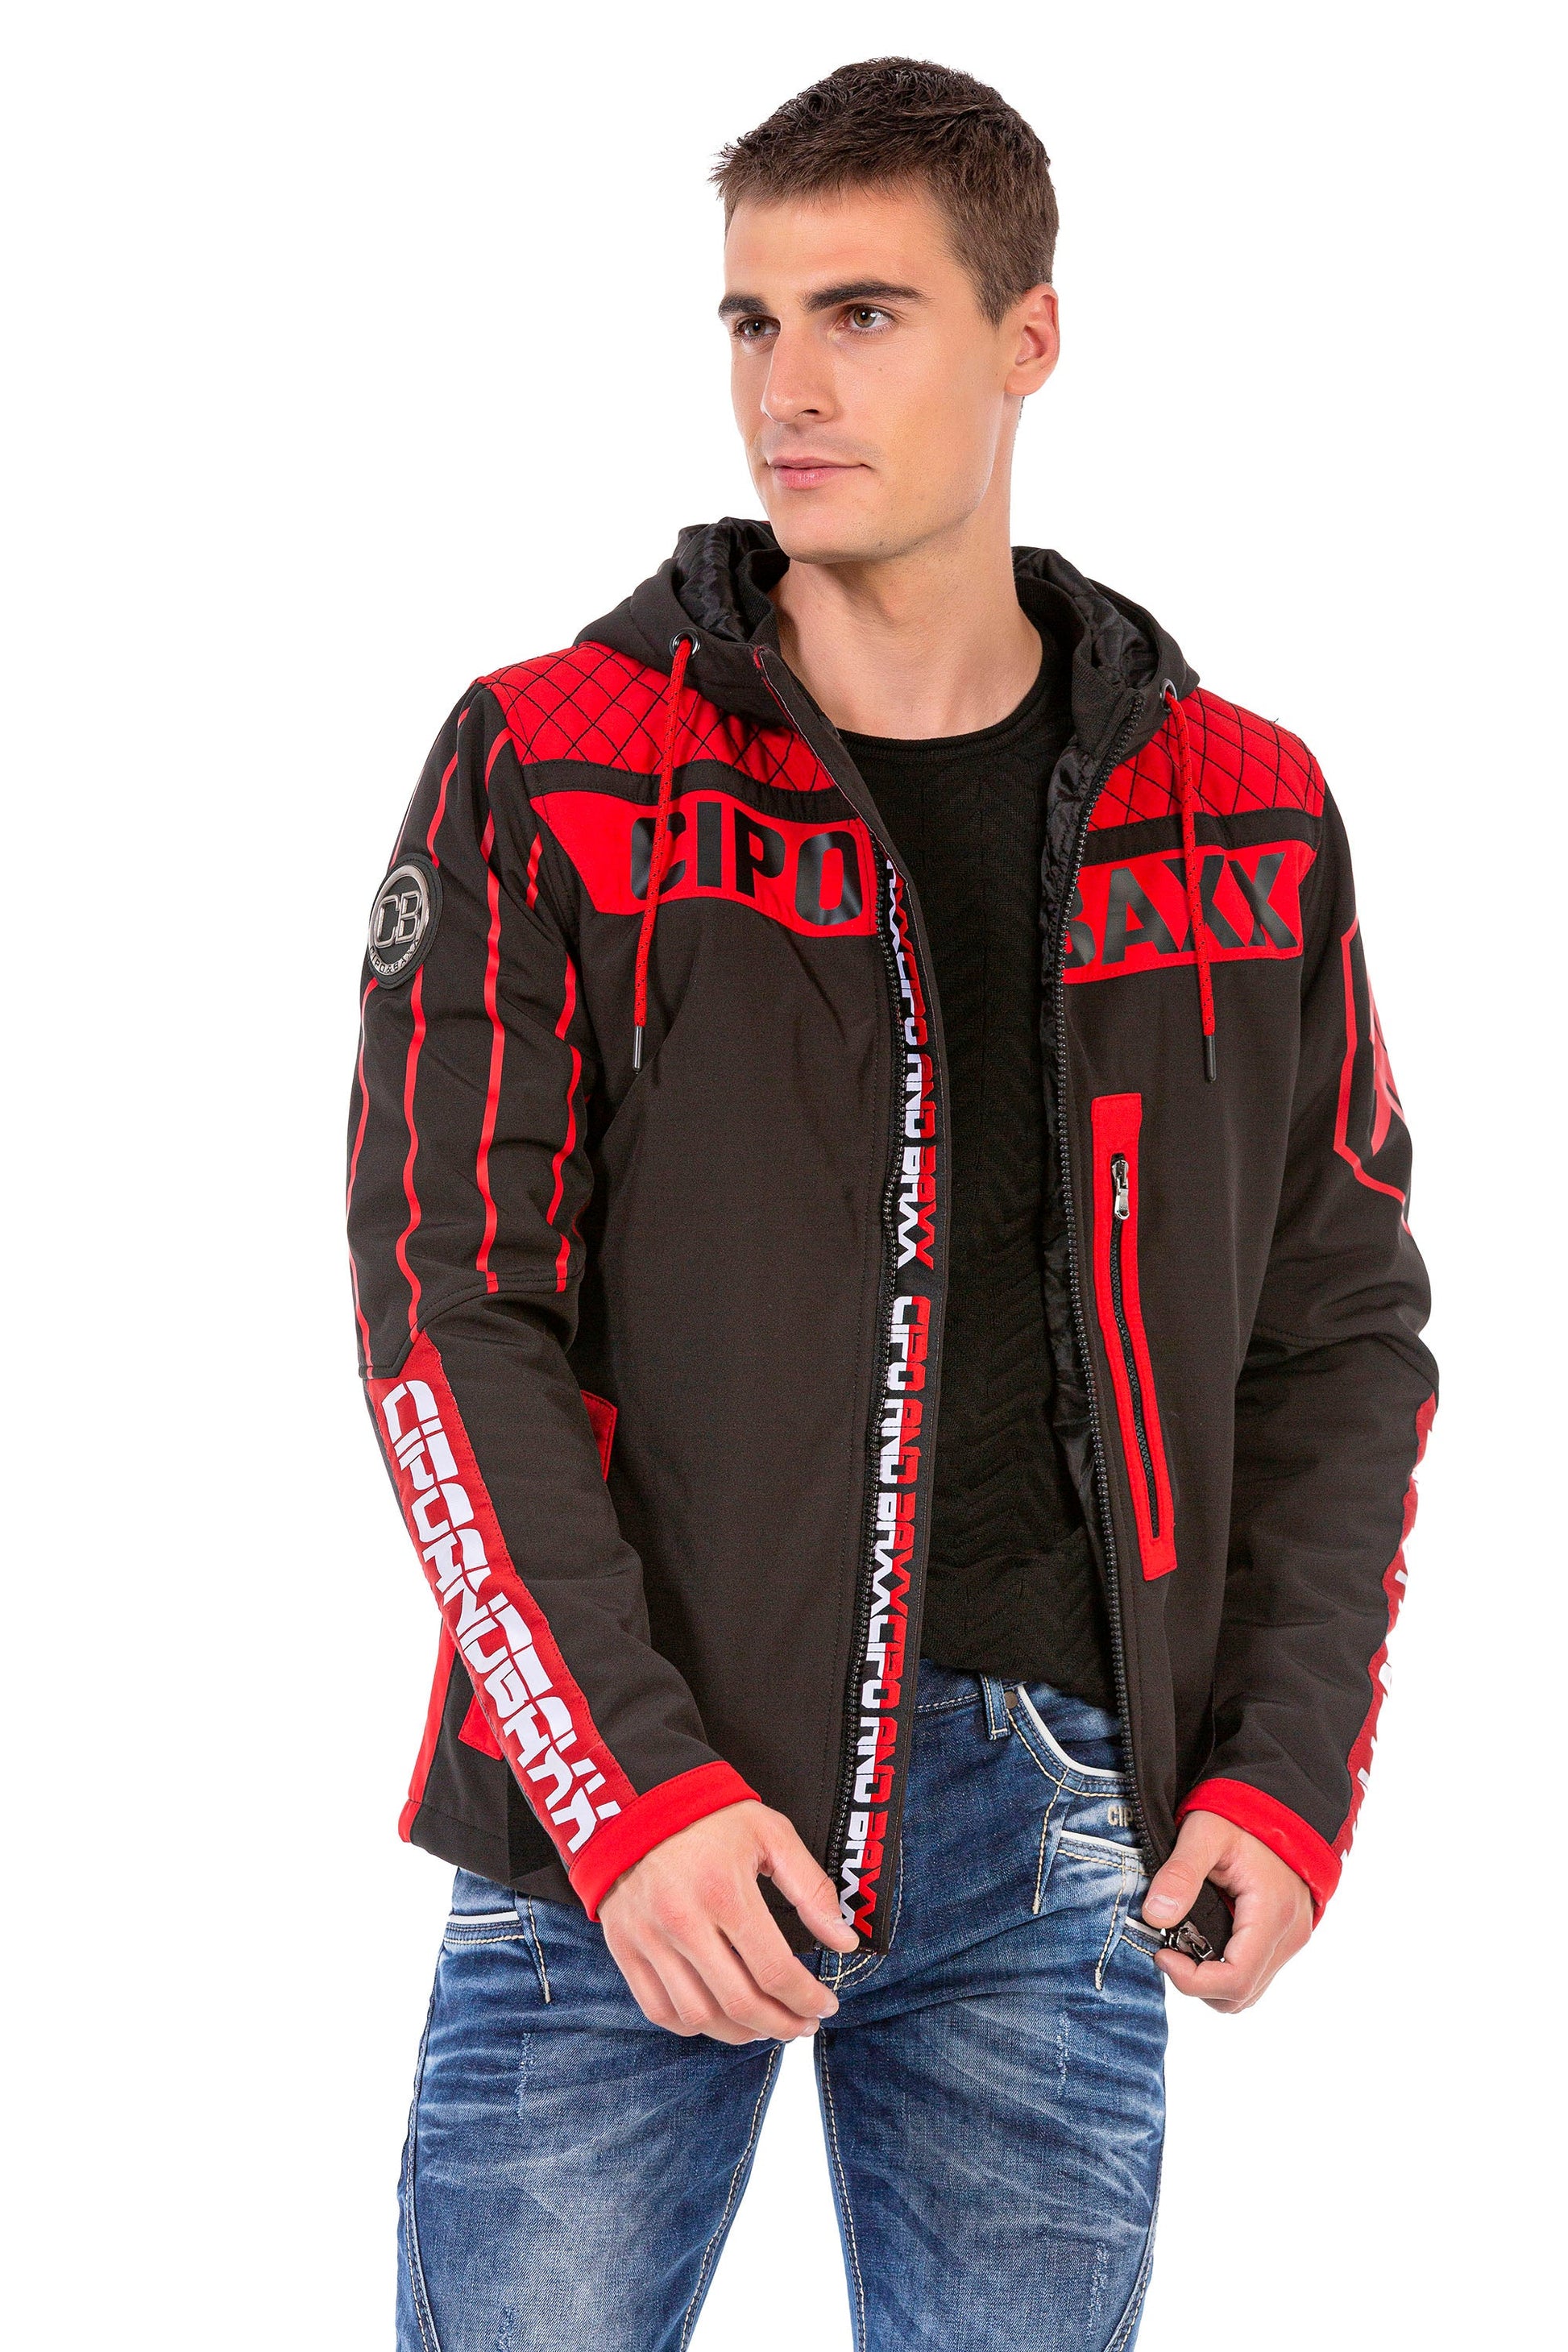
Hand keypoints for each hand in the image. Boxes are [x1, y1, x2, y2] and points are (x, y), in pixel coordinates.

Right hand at [599, 1799, 859, 2043]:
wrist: (636, 1802)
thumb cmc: (710, 1816)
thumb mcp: (770, 1833)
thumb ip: (811, 1887)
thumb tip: (844, 1941)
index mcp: (724, 1890)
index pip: (774, 1970)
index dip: (807, 1999)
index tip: (825, 2006)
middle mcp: (682, 1920)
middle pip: (739, 2003)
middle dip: (782, 2025)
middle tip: (803, 2025)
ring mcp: (648, 1938)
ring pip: (699, 2016)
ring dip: (740, 2033)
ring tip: (766, 2025)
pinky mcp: (624, 1947)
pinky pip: (659, 2009)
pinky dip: (693, 2025)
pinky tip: (719, 2016)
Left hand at [1142, 1809, 1312, 2010]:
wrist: (1281, 1801)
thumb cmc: (1242, 1813)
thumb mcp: (1204, 1832)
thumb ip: (1181, 1874)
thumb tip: (1155, 1918)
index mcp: (1271, 1913)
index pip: (1235, 1980)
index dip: (1191, 1981)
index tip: (1160, 1953)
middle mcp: (1289, 1935)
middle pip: (1240, 1995)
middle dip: (1197, 1983)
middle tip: (1168, 1948)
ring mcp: (1291, 1939)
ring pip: (1249, 1991)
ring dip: (1211, 1981)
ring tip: (1184, 1942)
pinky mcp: (1286, 1937)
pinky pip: (1256, 1974)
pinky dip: (1226, 1970)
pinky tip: (1204, 1939)